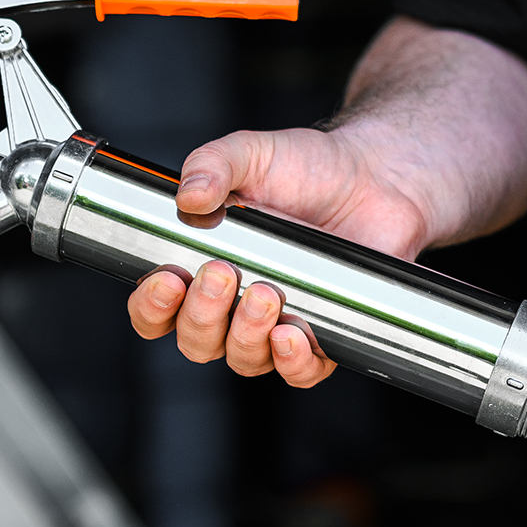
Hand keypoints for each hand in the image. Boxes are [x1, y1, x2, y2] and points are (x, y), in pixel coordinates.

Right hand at [125, 126, 432, 390]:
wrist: (375, 175)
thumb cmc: (306, 168)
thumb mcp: (251, 153)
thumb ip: (212, 164)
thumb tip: (187, 196)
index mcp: (201, 268)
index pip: (157, 311)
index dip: (151, 308)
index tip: (168, 280)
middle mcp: (233, 306)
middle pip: (197, 342)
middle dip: (202, 315)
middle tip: (223, 272)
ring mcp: (277, 324)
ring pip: (243, 359)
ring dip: (245, 334)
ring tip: (265, 292)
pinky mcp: (323, 335)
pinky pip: (300, 373)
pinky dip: (292, 362)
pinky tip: (292, 333)